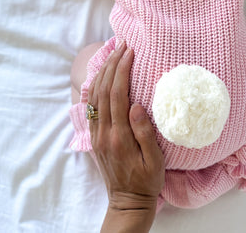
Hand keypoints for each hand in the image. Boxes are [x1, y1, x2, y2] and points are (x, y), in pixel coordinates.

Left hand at [88, 42, 164, 213]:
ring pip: (94, 95)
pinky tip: (101, 75)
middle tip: (122, 44)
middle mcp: (104, 132)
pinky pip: (91, 105)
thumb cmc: (147, 180)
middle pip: (103, 89)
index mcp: (119, 135)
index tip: (130, 52)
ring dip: (102, 71)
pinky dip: (95, 85)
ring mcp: (96, 134)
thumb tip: (136, 105)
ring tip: (113, 53)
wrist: (127, 201)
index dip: (122, 69)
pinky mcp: (95, 136)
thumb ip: (144, 132)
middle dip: (112, 63)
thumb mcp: (154, 160)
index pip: (117, 94)